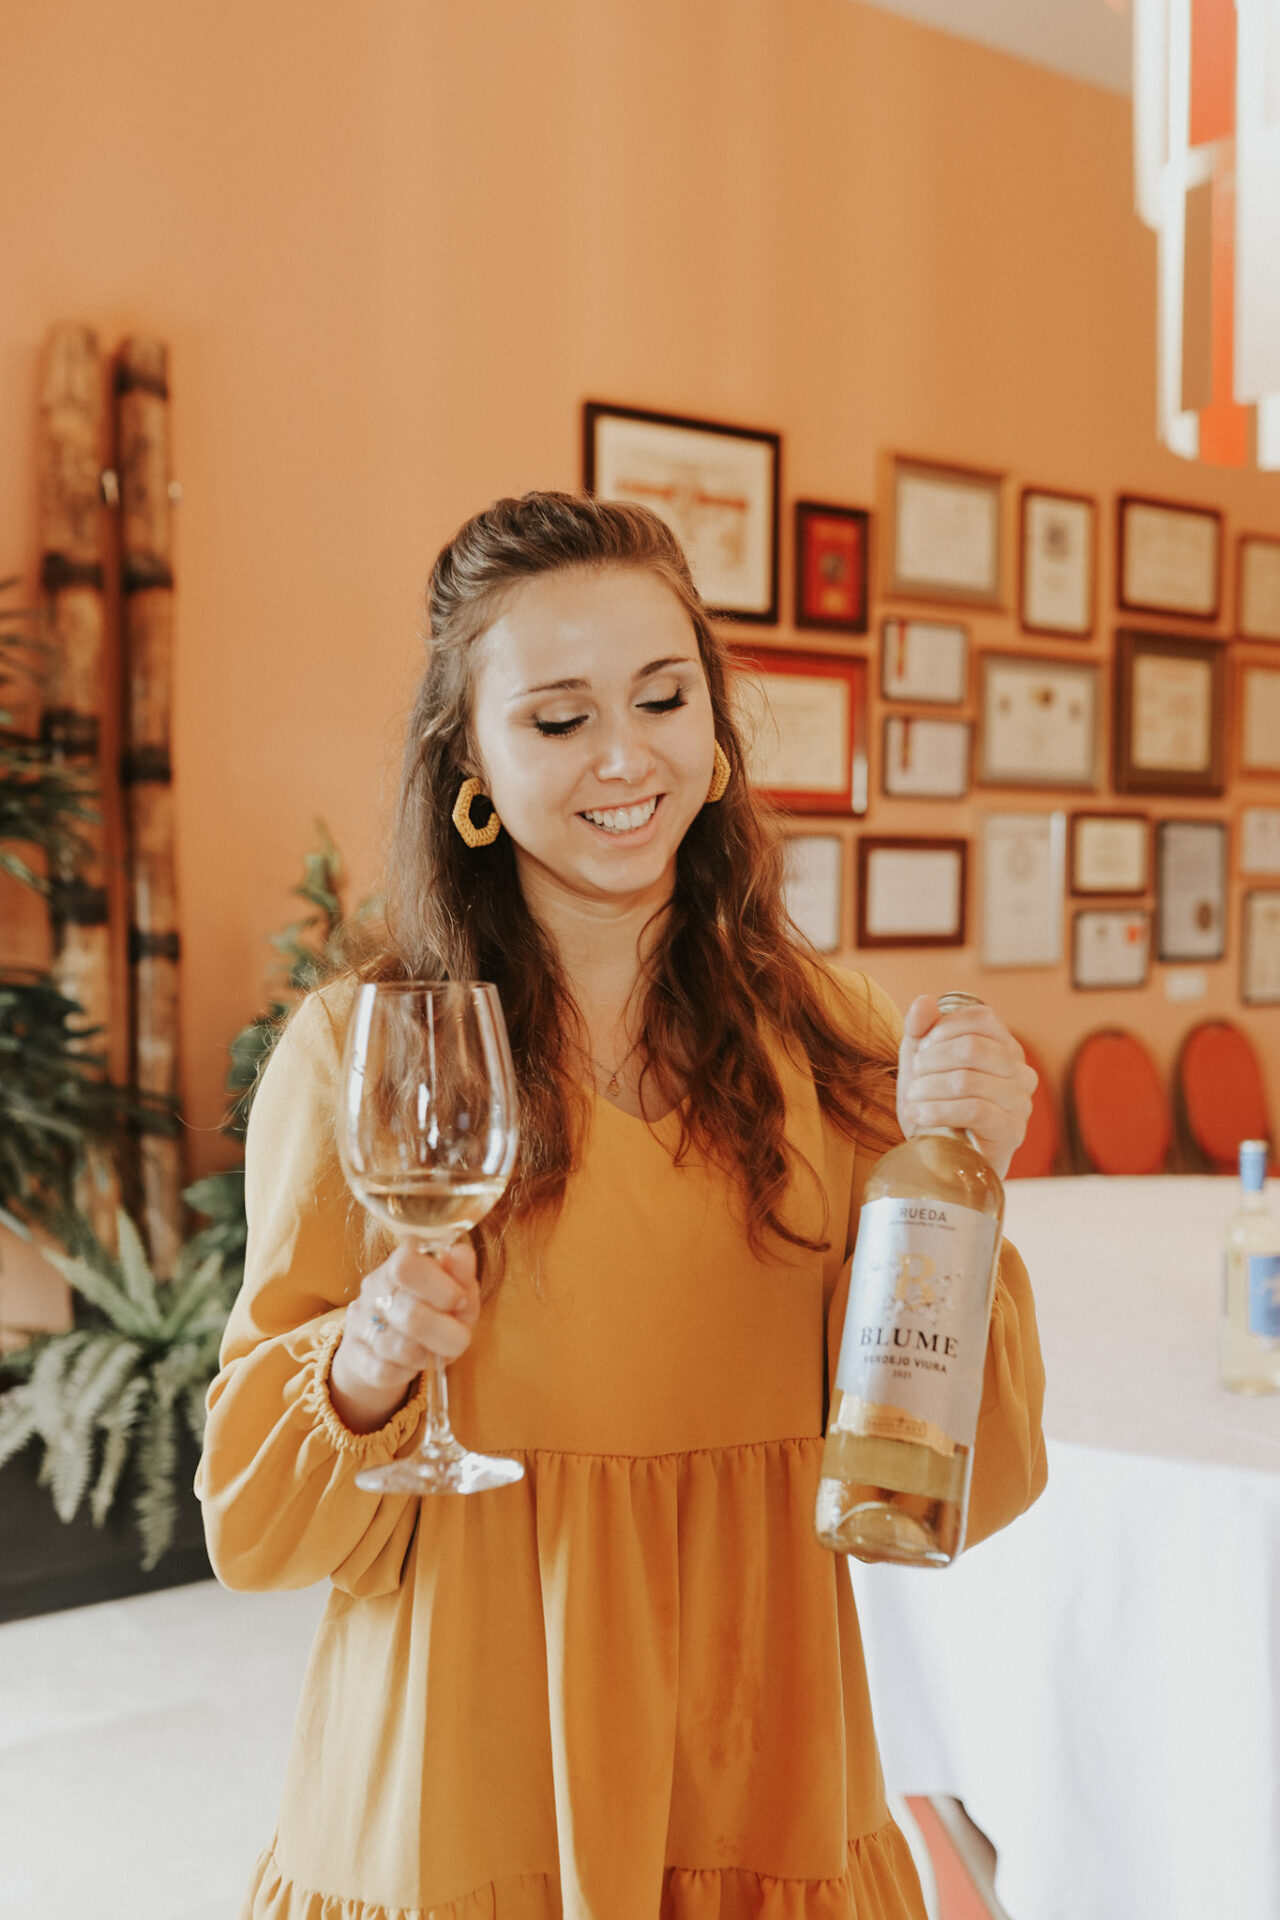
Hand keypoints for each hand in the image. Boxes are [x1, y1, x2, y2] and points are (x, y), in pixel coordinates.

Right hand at [329, 1239, 480, 1433]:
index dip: (440, 1287)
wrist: (388, 1346)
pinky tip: (412, 1363)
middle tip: (458, 1336)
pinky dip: (407, 1372)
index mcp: (399, 1262)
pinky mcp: (354, 1356)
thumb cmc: (432, 1312)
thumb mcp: (455, 1292)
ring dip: (428, 1354)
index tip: (459, 1301)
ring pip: (400, 1348)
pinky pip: (385, 1371)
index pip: (406, 1265)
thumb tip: (462, 1252)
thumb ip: (461, 1275)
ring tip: (433, 1349)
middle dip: (445, 1333)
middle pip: (410, 1314)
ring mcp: (359, 1322)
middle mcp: (373, 1287)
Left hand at [897, 995, 1036, 1180]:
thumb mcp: (921, 1063)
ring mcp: (1021, 1102)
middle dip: (930, 1062)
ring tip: (912, 1100)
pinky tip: (917, 1115)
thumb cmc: (935, 1105)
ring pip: (968, 1080)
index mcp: (1005, 1047)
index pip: (980, 1018)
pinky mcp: (1012, 1131)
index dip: (942, 1030)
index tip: (921, 1052)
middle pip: (972, 1048)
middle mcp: (1021, 1071)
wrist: (939, 1159)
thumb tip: (924, 1001)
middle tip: (913, 1080)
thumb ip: (920, 1029)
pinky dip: (938, 1110)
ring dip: (928, 1089)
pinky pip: (975, 1110)